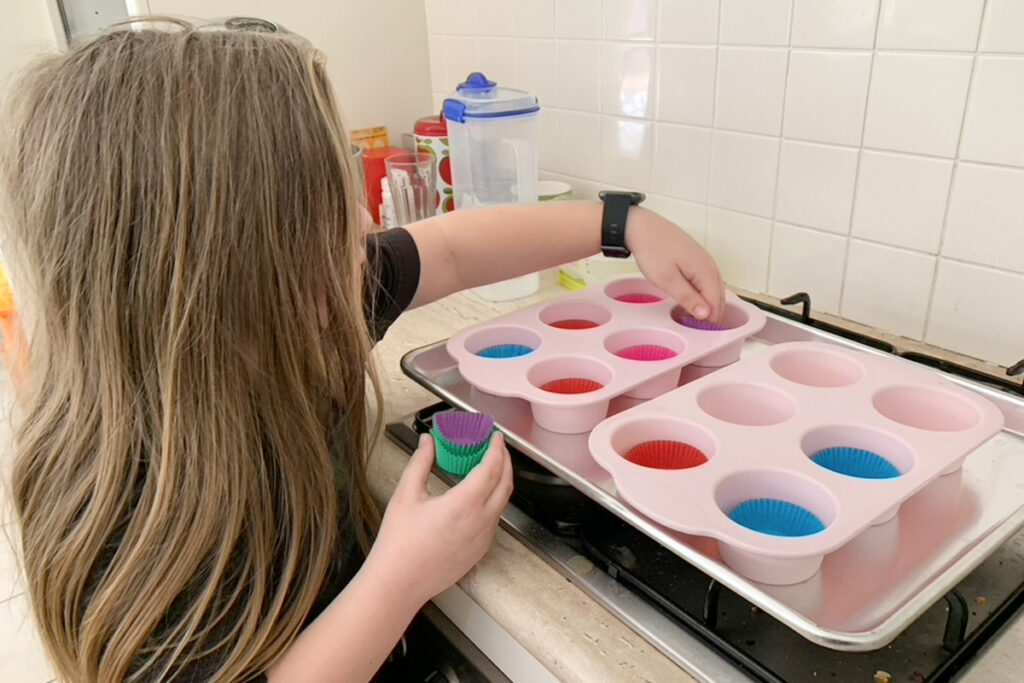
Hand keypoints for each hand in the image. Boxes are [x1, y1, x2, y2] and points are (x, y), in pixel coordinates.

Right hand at [364, 432, 512, 605]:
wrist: (398, 584)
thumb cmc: (399, 544)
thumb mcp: (406, 495)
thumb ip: (421, 463)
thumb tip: (427, 442)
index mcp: (463, 504)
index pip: (491, 468)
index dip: (497, 449)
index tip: (496, 436)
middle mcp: (480, 521)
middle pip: (505, 483)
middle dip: (505, 461)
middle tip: (496, 447)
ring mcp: (483, 538)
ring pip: (502, 502)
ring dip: (500, 481)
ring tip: (488, 467)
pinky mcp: (480, 550)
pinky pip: (494, 519)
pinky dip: (493, 501)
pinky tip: (479, 495)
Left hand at [626, 207, 725, 323]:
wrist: (641, 227)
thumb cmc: (652, 249)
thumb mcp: (667, 279)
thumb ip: (688, 298)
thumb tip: (706, 314)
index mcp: (705, 271)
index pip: (716, 303)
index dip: (710, 320)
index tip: (700, 332)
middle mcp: (709, 264)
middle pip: (719, 296)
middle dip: (711, 314)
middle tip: (697, 328)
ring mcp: (704, 260)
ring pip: (714, 288)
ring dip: (707, 304)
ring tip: (693, 317)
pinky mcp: (695, 258)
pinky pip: (706, 280)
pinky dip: (703, 292)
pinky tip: (691, 299)